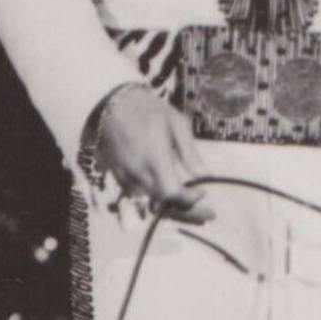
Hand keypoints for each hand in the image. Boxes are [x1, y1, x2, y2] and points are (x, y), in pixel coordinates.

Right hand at [96, 85, 214, 223]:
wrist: (113, 105)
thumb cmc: (149, 110)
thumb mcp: (176, 123)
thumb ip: (190, 152)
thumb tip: (206, 175)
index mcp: (154, 157)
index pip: (171, 191)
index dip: (189, 199)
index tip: (204, 194)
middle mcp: (138, 171)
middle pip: (163, 203)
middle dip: (187, 211)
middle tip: (208, 214)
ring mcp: (126, 175)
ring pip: (152, 201)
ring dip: (173, 207)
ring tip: (194, 207)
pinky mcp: (119, 176)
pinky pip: (141, 194)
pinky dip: (158, 198)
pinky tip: (172, 197)